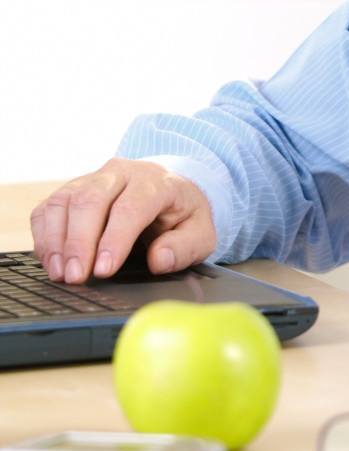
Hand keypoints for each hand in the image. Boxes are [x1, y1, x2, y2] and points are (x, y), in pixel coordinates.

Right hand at [31, 161, 215, 283]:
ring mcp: (93, 178)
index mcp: (156, 182)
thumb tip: (159, 260)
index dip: (113, 240)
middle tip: (76, 277)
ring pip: (65, 200)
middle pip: (90, 200)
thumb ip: (185, 247)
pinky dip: (45, 234)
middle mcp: (121, 173)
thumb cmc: (182, 215)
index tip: (103, 270)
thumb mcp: (201, 233)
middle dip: (79, 242)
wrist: (169, 189)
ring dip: (57, 240)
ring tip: (60, 274)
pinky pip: (49, 207)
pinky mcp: (73, 189)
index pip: (130, 207)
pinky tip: (51, 261)